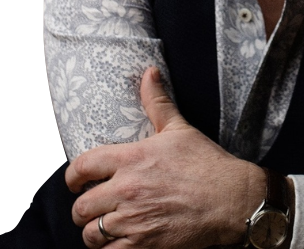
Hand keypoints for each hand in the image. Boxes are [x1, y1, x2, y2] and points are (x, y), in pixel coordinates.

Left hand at [65, 67, 264, 247]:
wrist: (230, 198)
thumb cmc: (206, 162)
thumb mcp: (179, 128)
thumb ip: (157, 101)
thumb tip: (149, 72)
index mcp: (132, 158)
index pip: (82, 167)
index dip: (72, 176)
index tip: (76, 181)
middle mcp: (127, 190)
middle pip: (81, 206)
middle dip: (84, 208)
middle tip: (94, 206)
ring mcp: (133, 220)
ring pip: (91, 234)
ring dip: (96, 231)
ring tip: (107, 226)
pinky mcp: (143, 245)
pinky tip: (121, 242)